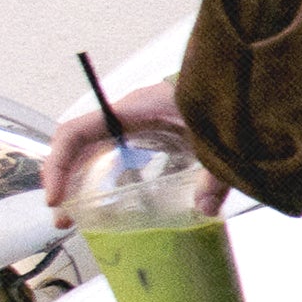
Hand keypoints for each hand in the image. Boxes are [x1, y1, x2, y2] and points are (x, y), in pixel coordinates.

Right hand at [44, 81, 228, 216]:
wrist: (245, 80)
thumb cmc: (228, 95)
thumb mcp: (219, 135)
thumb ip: (216, 172)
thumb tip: (204, 209)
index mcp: (136, 109)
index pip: (77, 132)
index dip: (59, 164)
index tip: (56, 199)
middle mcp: (130, 115)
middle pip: (80, 146)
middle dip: (66, 182)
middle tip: (64, 221)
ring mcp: (140, 124)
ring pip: (96, 152)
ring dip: (82, 183)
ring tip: (79, 220)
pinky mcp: (153, 134)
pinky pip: (118, 155)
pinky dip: (108, 179)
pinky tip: (114, 204)